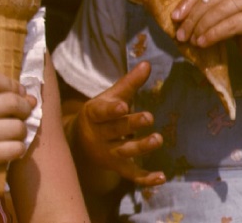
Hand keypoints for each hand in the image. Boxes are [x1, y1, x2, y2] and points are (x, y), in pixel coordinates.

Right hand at [0, 70, 34, 192]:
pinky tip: (11, 149)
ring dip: (22, 132)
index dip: (12, 84)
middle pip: (11, 101)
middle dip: (24, 108)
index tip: (17, 94)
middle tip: (22, 116)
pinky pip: (16, 148)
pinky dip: (19, 149)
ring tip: (14, 136)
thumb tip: (31, 98)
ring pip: (17, 126)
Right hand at [70, 62, 164, 185]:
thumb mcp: (110, 97)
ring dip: (141, 146)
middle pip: (115, 130)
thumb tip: (148, 64)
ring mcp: (107, 153)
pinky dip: (145, 178)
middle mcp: (98, 135)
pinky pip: (131, 174)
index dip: (112, 110)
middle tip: (148, 117)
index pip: (102, 112)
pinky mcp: (117, 167)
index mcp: (94, 114)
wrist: (80, 141)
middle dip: (131, 124)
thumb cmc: (100, 114)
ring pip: (124, 151)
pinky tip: (161, 177)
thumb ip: (129, 84)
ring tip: (158, 139)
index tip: (123, 105)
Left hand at [172, 0, 241, 63]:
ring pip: (218, 12)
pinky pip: (229, 25)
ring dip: (200, 28)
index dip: (187, 2)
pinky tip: (202, 43)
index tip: (174, 18)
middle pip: (210, 0)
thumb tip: (177, 16)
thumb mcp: (222, 12)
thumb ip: (205, 7)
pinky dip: (212, 35)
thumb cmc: (241, 26)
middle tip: (181, 36)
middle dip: (192, 19)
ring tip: (192, 41)